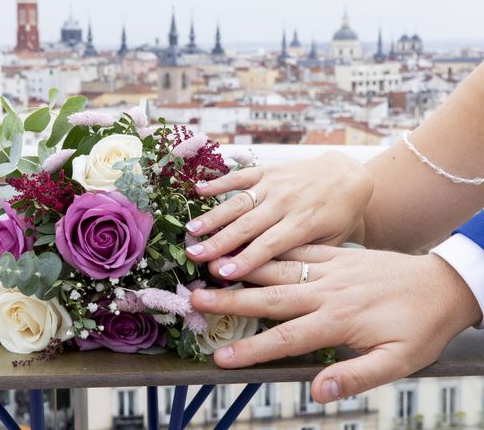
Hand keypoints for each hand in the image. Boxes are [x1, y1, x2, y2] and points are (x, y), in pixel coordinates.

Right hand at [185, 152, 372, 279]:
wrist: (347, 175)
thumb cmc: (339, 215)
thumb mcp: (332, 241)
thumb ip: (303, 257)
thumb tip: (271, 279)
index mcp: (303, 223)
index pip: (270, 245)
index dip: (245, 260)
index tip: (221, 273)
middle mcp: (286, 202)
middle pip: (247, 225)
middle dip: (219, 242)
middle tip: (194, 256)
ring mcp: (275, 184)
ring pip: (239, 202)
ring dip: (213, 216)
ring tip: (191, 230)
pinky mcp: (267, 170)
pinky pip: (241, 176)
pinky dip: (219, 183)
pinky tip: (198, 191)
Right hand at [191, 245, 480, 402]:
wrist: (442, 284)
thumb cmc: (421, 328)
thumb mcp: (400, 361)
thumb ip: (358, 376)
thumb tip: (318, 391)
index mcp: (339, 320)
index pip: (287, 339)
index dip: (252, 350)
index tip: (220, 357)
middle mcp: (327, 291)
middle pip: (270, 298)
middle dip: (230, 301)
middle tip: (195, 298)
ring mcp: (329, 269)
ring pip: (277, 268)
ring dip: (242, 268)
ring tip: (211, 266)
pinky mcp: (336, 254)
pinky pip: (297, 249)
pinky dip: (271, 248)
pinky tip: (251, 245)